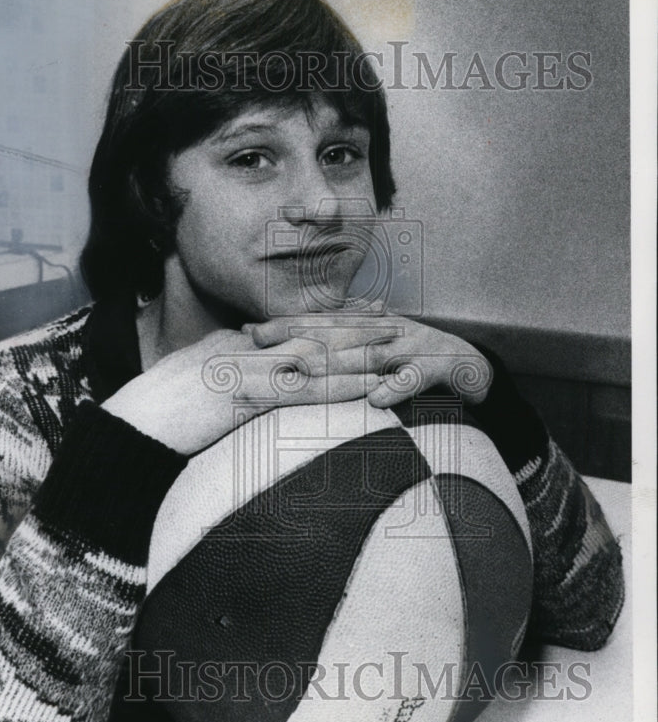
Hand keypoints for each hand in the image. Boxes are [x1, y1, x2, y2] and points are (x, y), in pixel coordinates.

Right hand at [102, 328, 380, 455]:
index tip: (361, 312)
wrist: (139, 420)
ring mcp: (252, 370)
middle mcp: (248, 349)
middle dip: (355, 328)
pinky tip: (369, 387)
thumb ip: (224, 358)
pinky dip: (341, 388)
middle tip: (391, 320)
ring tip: (395, 350)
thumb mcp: (194, 369)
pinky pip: (307, 392)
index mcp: (235, 342)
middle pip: (312, 335)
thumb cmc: (159, 404)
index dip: (331, 319)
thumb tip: (244, 353)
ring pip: (318, 358)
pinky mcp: (252, 397)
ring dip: (360, 354)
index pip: (293, 327)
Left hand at [245, 313, 492, 409]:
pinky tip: (376, 398)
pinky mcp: (435, 368)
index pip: (320, 323)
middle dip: (297, 339)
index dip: (286, 326)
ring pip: (368, 355)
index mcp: (368, 325)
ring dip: (336, 363)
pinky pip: (413, 377)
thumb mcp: (375, 349)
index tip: (250, 333)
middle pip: (335, 334)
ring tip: (303, 372)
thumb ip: (340, 349)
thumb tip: (294, 356)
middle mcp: (384, 331)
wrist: (470, 365)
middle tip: (261, 348)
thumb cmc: (413, 361)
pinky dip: (396, 386)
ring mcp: (409, 347)